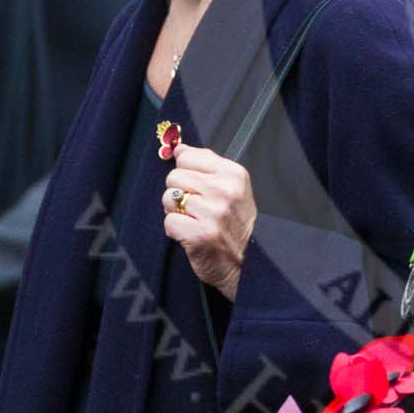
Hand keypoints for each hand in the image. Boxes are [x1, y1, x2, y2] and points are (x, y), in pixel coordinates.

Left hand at [162, 145, 256, 301]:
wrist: (245, 264)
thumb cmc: (236, 225)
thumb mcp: (233, 188)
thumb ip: (207, 165)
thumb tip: (180, 148)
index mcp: (234, 175)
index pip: (188, 157)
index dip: (186, 172)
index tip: (196, 185)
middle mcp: (225, 191)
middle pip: (174, 177)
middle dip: (178, 192)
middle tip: (194, 207)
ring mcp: (213, 213)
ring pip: (169, 198)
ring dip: (176, 212)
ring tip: (193, 220)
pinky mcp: (199, 234)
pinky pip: (169, 221)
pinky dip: (174, 230)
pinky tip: (190, 234)